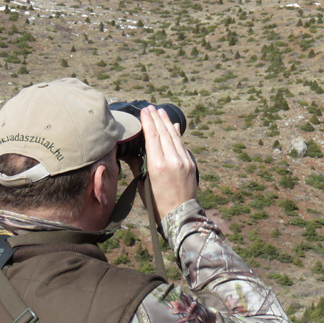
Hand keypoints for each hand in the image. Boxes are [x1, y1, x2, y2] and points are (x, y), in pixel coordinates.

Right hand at [139, 105, 197, 221]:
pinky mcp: (191, 164)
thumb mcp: (143, 184)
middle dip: (157, 119)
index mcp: (157, 165)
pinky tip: (173, 126)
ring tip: (161, 112)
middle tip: (151, 107)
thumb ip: (138, 165)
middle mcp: (172, 160)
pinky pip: (182, 144)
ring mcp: (184, 161)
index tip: (144, 111)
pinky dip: (177, 134)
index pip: (152, 137)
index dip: (148, 122)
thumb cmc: (156, 204)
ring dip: (167, 123)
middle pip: (164, 133)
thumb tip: (132, 150)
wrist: (180, 215)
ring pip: (174, 136)